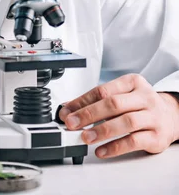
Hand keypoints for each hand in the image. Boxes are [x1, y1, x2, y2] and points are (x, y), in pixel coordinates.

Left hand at [59, 74, 178, 158]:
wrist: (171, 116)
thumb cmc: (140, 105)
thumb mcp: (121, 96)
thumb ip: (96, 101)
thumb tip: (68, 110)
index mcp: (132, 83)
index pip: (102, 91)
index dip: (81, 102)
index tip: (66, 112)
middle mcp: (145, 98)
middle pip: (113, 104)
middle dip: (88, 115)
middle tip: (72, 124)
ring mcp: (153, 117)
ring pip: (126, 122)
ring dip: (102, 131)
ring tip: (85, 137)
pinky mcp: (157, 137)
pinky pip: (134, 142)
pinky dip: (115, 147)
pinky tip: (101, 150)